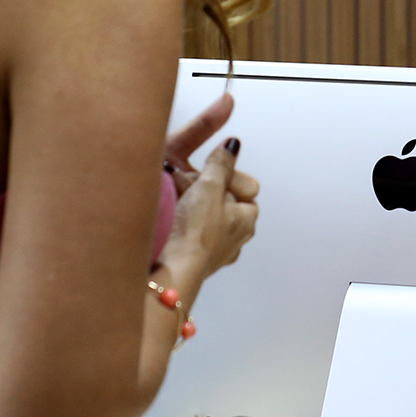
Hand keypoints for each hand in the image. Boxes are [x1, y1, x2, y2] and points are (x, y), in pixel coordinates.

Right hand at [164, 109, 259, 282]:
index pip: (247, 189)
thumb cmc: (196, 229)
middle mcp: (237, 238)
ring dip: (191, 208)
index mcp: (247, 219)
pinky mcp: (196, 262)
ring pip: (205, 219)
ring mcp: (218, 253)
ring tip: (174, 203)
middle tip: (187, 187)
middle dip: (205, 192)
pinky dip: (181, 226)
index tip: (208, 176)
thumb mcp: (209, 186)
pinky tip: (168, 222)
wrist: (174, 271)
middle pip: (223, 203)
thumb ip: (221, 164)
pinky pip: (191, 236)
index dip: (227, 178)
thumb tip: (233, 145)